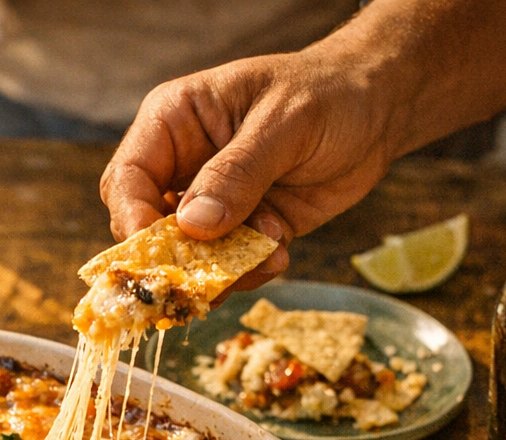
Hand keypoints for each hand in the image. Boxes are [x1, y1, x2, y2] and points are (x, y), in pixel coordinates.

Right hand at [99, 49, 401, 289]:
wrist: (377, 110)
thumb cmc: (327, 94)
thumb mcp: (284, 123)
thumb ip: (238, 172)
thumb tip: (193, 225)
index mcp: (173, 122)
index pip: (127, 179)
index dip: (134, 222)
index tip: (160, 257)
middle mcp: (181, 164)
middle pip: (146, 227)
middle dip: (175, 258)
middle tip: (208, 279)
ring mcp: (210, 201)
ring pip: (187, 257)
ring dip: (220, 270)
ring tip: (267, 256)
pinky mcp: (241, 229)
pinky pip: (227, 266)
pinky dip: (249, 272)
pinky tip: (280, 254)